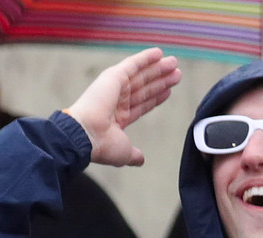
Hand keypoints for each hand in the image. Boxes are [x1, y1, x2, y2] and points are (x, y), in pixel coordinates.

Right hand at [63, 48, 179, 167]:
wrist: (85, 136)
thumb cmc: (101, 146)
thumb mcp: (123, 152)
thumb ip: (133, 154)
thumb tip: (140, 160)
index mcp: (118, 117)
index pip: (142, 104)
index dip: (156, 97)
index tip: (169, 90)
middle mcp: (116, 100)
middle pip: (145, 87)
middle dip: (160, 80)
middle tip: (176, 73)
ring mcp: (114, 88)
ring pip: (141, 75)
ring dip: (157, 68)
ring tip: (173, 62)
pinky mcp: (112, 78)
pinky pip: (132, 64)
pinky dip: (144, 58)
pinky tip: (158, 52)